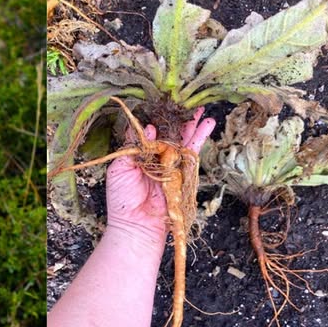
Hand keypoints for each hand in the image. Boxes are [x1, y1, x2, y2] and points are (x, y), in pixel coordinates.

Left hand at [105, 107, 215, 243]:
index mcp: (140, 155)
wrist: (136, 224)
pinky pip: (192, 154)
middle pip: (169, 134)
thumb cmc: (122, 199)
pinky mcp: (182, 174)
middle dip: (178, 119)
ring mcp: (171, 165)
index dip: (158, 119)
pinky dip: (199, 139)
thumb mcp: (119, 168)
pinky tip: (207, 124)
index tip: (163, 104)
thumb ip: (134, 146)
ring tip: (202, 109)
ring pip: (183, 141)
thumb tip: (149, 127)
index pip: (150, 132)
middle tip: (186, 102)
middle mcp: (156, 158)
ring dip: (192, 125)